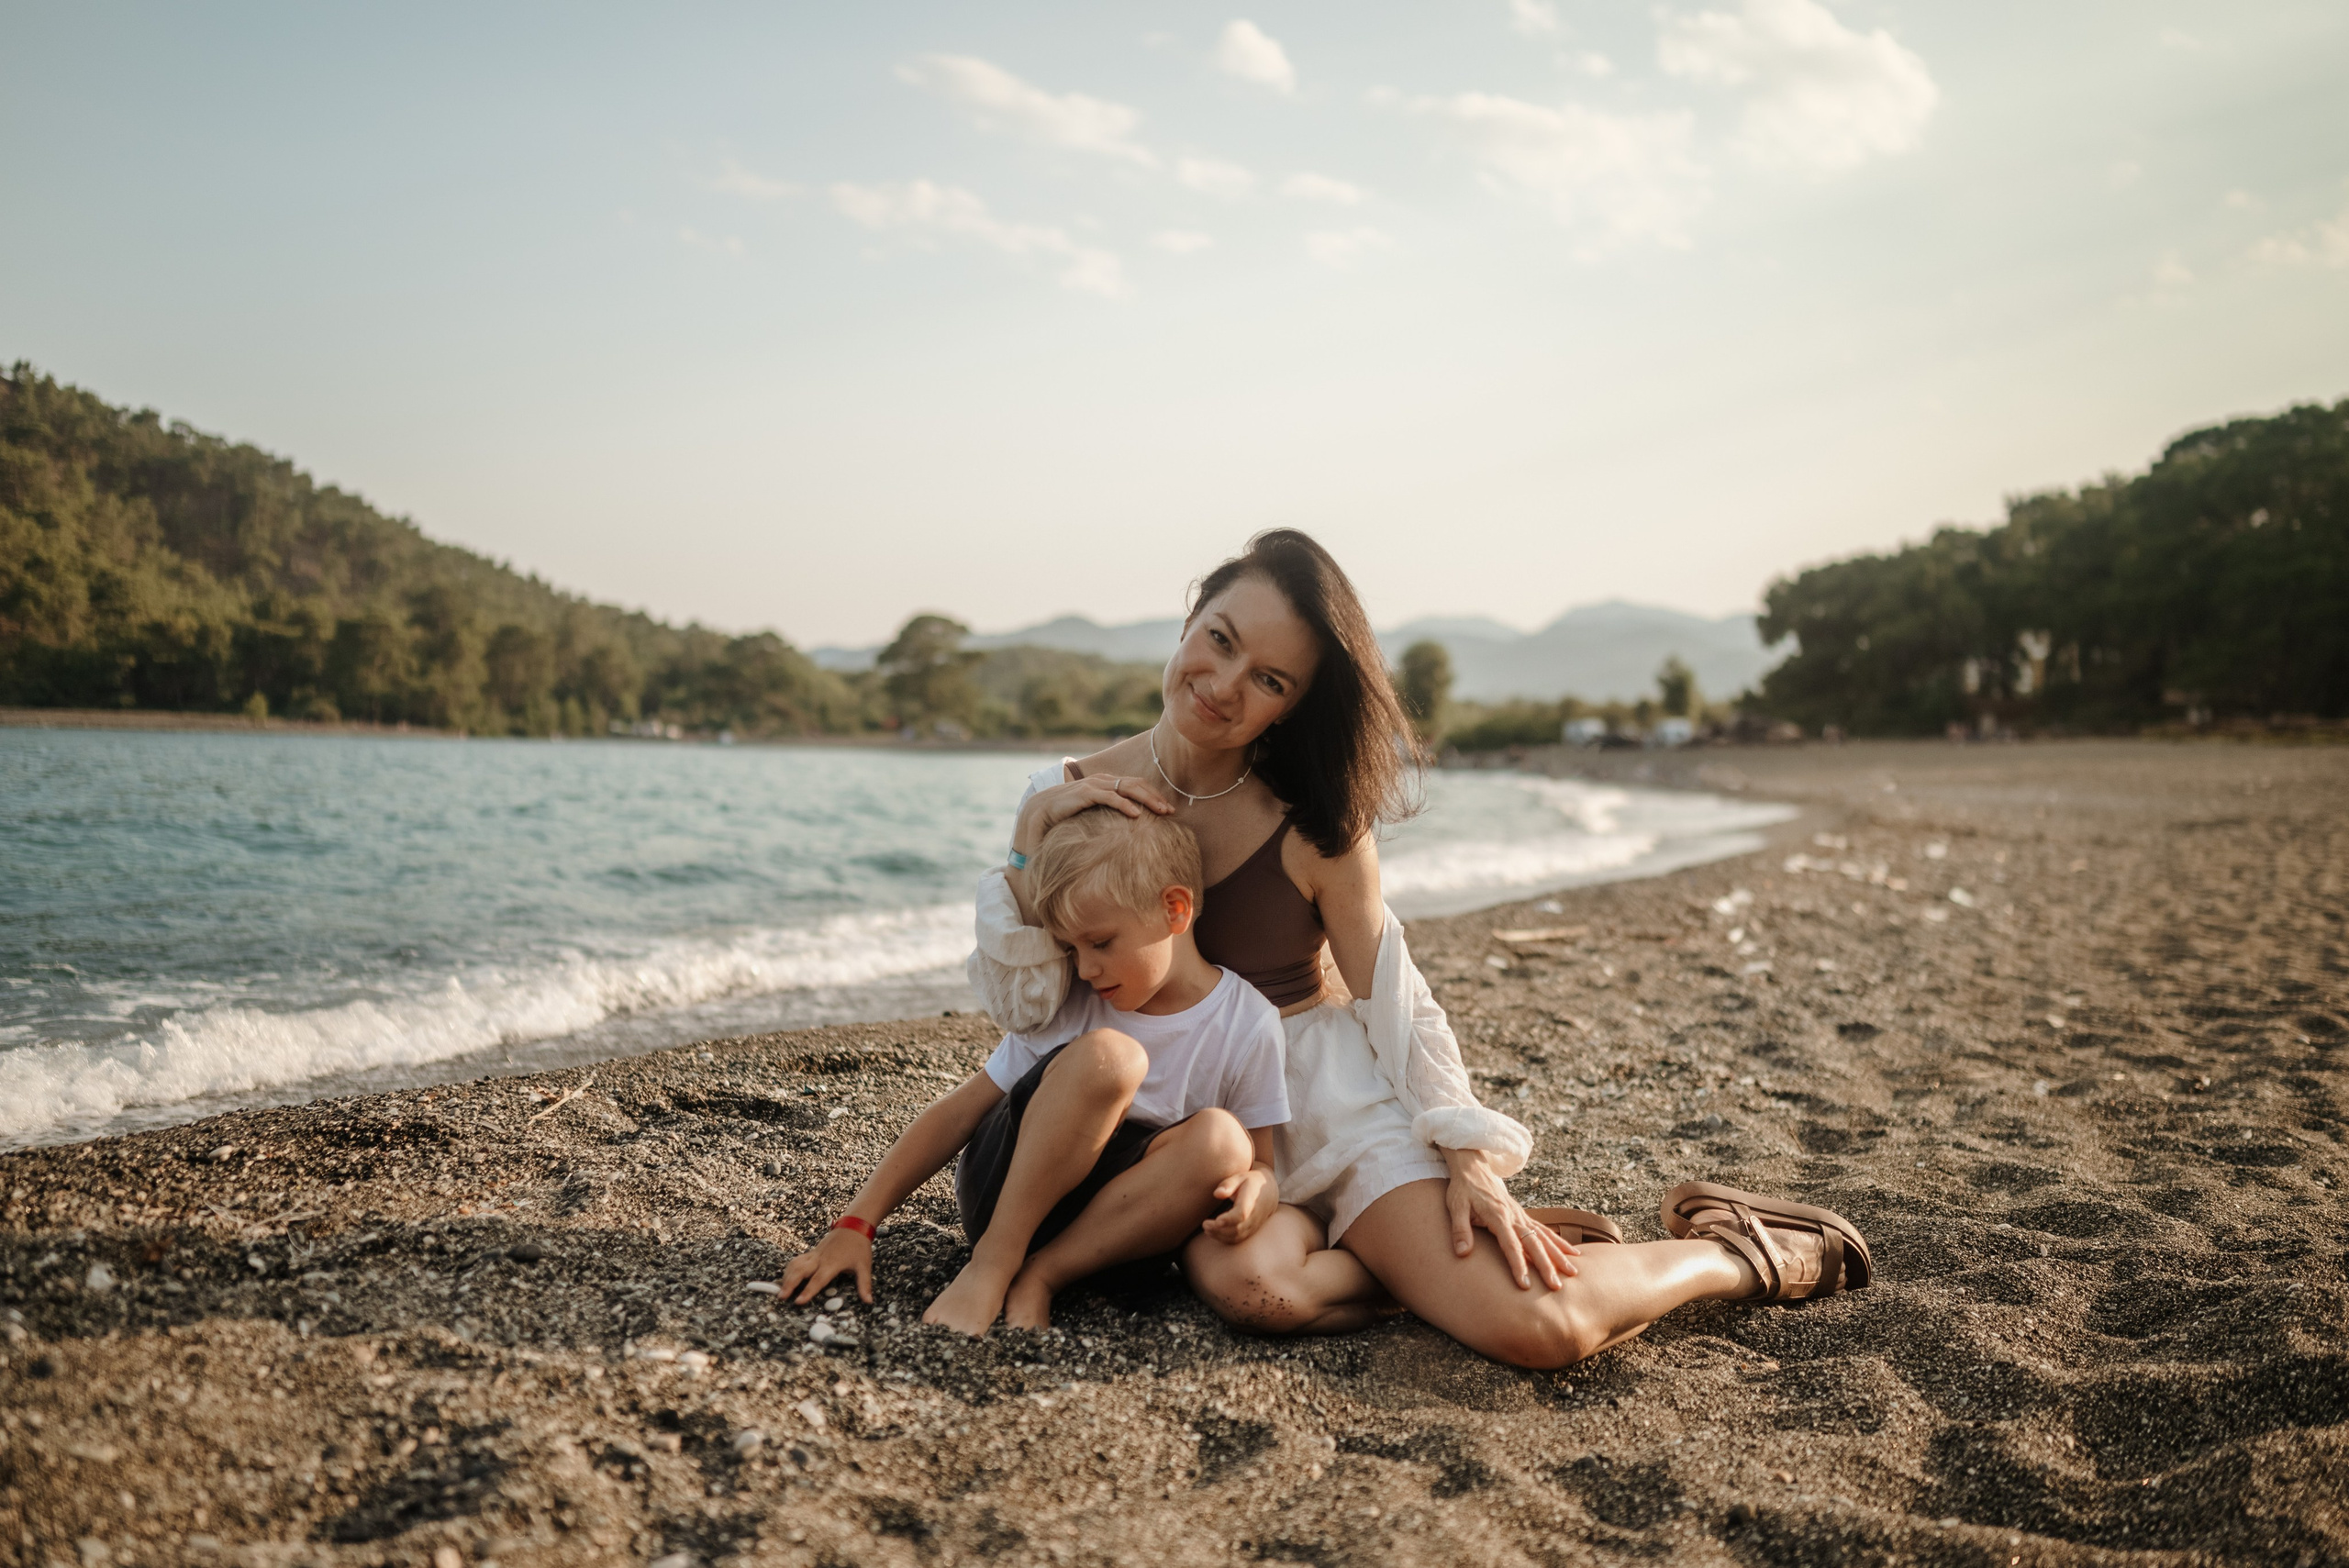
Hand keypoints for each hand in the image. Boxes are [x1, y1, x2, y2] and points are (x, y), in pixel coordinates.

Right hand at [778, 1227, 872, 1304]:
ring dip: (786, 1276)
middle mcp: (820, 1259)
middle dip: (789, 1283)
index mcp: (832, 1264)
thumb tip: (869, 1301)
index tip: (798, 1301)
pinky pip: (797, 1260)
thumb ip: (864, 1285)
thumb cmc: (859, 1246)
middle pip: (800, 1271)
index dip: (808, 1291)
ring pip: (795, 1264)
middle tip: (781, 1297)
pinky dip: (789, 1269)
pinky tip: (784, 1278)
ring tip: (780, 1290)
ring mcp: (814, 1254)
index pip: (818, 1280)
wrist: (854, 1225)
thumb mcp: (864, 1266)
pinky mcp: (812, 1252)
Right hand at [1013, 773, 1174, 853]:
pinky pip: (1109, 796)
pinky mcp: (1085, 793)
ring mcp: (1094, 785)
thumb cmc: (1067, 816)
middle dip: (1155, 796)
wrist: (1040, 813)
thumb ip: (1109, 816)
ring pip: (1127, 787)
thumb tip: (1129, 828)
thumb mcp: (1094, 815)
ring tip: (1161, 811)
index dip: (1153, 795)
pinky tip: (1135, 814)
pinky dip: (1124, 803)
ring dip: (1146, 799)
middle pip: (1136, 784)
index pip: (1135, 784)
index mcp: (1106, 784)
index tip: (1168, 809)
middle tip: (1170, 811)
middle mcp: (1102, 781)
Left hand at [1200, 1167, 1277, 1244]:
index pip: (1242, 1214)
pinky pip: (1238, 1239)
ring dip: (1220, 1235)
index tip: (1217, 1220)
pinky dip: (1224, 1239)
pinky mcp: (1250, 1231)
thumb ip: (1228, 1185)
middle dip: (1219, 1229)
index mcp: (1251, 1200)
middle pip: (1237, 1228)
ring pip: (1237, 1236)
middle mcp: (1254, 1216)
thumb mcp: (1240, 1178)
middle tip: (1205, 1224)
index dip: (1229, 1219)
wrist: (1269, 1193)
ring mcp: (1253, 1225)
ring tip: (1207, 1228)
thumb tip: (1217, 1193)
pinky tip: (1213, 1232)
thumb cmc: (1250, 1183)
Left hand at [1440, 1148, 1577, 1290]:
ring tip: (1573, 1272)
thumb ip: (1460, 1230)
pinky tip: (1571, 1253)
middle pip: (1534, 1244)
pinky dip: (1559, 1242)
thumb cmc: (1463, 1189)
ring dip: (1558, 1255)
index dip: (1518, 1265)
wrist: (1473, 1168)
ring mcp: (1521, 1215)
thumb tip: (1462, 1253)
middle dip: (1546, 1266)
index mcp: (1498, 1216)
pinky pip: (1544, 1230)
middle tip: (1556, 1286)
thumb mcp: (1455, 1207)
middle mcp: (1514, 1216)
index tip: (1525, 1285)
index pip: (1511, 1245)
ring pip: (1544, 1237)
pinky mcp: (1523, 1215)